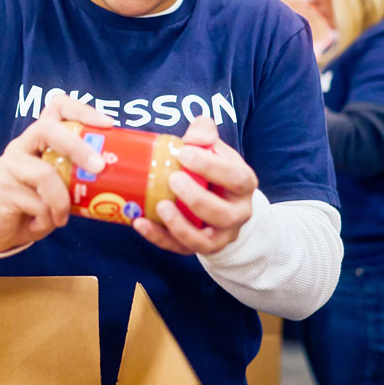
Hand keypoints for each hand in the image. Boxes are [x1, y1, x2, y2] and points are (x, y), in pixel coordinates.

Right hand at [0, 95, 113, 252]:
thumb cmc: (33, 206)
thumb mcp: (58, 188)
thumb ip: (75, 178)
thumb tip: (116, 179)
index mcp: (38, 140)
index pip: (57, 107)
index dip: (82, 110)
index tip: (108, 124)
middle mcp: (21, 146)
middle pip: (47, 128)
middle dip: (77, 146)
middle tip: (99, 167)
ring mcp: (9, 165)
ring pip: (44, 174)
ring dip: (61, 201)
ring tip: (62, 218)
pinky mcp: (2, 188)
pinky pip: (37, 203)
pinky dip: (47, 219)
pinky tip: (40, 224)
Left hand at [133, 116, 255, 255]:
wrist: (223, 205)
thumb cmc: (215, 172)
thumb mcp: (215, 150)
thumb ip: (204, 135)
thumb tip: (194, 136)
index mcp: (243, 185)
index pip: (235, 178)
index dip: (211, 166)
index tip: (184, 153)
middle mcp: (237, 214)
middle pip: (223, 214)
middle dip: (197, 198)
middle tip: (172, 179)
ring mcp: (219, 236)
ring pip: (204, 241)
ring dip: (180, 226)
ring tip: (160, 205)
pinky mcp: (197, 248)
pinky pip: (179, 248)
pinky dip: (159, 238)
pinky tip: (140, 223)